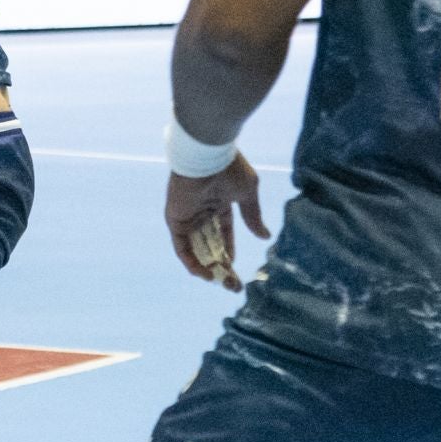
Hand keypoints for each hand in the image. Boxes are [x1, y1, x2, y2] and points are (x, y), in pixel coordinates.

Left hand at [164, 154, 269, 291]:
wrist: (206, 157)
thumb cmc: (229, 171)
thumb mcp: (248, 194)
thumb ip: (253, 216)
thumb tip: (265, 236)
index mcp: (220, 203)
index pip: (223, 232)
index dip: (229, 250)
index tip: (235, 268)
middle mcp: (202, 211)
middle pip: (210, 243)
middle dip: (220, 264)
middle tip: (232, 284)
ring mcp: (188, 216)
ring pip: (195, 248)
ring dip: (206, 267)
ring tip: (220, 283)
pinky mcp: (176, 220)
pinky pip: (181, 246)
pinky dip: (190, 261)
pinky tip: (204, 274)